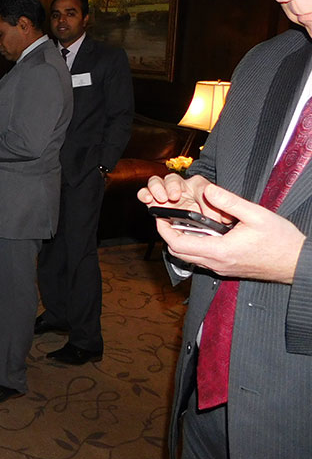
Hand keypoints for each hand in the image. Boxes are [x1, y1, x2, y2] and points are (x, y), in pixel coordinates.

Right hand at [138, 173, 215, 216]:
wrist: (200, 224)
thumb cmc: (209, 214)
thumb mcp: (218, 212)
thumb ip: (218, 213)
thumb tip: (217, 219)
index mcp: (198, 187)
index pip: (198, 184)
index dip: (195, 190)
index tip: (194, 197)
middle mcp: (180, 187)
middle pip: (172, 178)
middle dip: (171, 186)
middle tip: (173, 197)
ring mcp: (165, 193)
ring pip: (156, 182)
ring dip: (157, 189)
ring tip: (160, 199)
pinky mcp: (154, 201)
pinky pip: (146, 193)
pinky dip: (144, 194)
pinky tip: (147, 200)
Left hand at [139, 176, 303, 283]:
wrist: (298, 263)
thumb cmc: (280, 240)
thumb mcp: (256, 214)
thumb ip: (229, 201)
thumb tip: (207, 190)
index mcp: (219, 251)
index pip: (178, 244)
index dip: (164, 230)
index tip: (159, 216)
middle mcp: (216, 263)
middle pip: (179, 253)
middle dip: (168, 234)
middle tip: (167, 216)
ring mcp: (221, 268)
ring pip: (189, 257)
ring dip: (181, 240)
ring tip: (181, 221)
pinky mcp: (227, 269)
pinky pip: (202, 259)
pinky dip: (194, 246)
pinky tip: (200, 231)